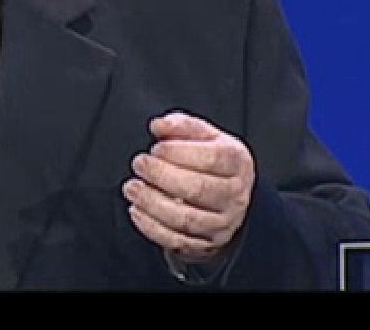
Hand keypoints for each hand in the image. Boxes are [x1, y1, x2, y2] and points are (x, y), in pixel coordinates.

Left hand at [122, 111, 255, 264]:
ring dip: (152, 202)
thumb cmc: (210, 161)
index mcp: (237, 163)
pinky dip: (151, 227)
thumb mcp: (202, 136)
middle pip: (198, 189)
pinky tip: (136, 210)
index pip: (213, 158)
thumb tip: (160, 125)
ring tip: (132, 187)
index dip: (180, 152)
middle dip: (162, 175)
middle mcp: (234, 195)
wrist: (225, 196)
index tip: (157, 148)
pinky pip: (176, 240)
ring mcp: (222, 223)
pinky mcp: (205, 243)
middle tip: (139, 164)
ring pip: (185, 218)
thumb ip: (181, 125)